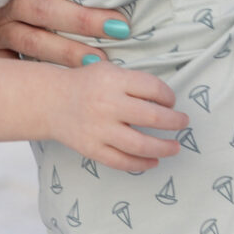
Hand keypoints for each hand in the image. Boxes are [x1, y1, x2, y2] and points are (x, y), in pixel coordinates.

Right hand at [51, 62, 187, 174]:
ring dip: (164, 147)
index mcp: (113, 80)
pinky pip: (121, 161)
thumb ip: (134, 82)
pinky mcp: (91, 149)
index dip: (169, 96)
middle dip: (174, 122)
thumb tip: (167, 101)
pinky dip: (141, 163)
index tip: (172, 102)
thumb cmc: (87, 85)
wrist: (50, 101)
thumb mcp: (108, 70)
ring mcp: (98, 129)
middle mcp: (106, 104)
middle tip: (183, 123)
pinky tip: (153, 161)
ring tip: (175, 147)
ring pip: (140, 144)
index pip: (153, 88)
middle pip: (152, 117)